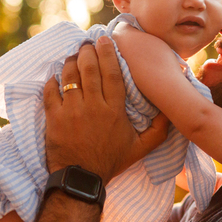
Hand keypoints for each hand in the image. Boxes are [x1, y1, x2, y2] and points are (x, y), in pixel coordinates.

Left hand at [43, 37, 169, 181]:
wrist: (81, 180)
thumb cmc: (111, 162)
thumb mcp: (141, 149)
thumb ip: (159, 130)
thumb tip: (170, 111)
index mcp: (114, 110)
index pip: (112, 73)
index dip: (108, 53)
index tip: (105, 41)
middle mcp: (93, 107)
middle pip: (89, 69)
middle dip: (87, 51)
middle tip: (87, 44)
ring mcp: (72, 112)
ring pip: (70, 77)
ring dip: (70, 62)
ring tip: (73, 56)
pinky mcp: (54, 118)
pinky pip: (50, 92)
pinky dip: (52, 81)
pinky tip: (56, 76)